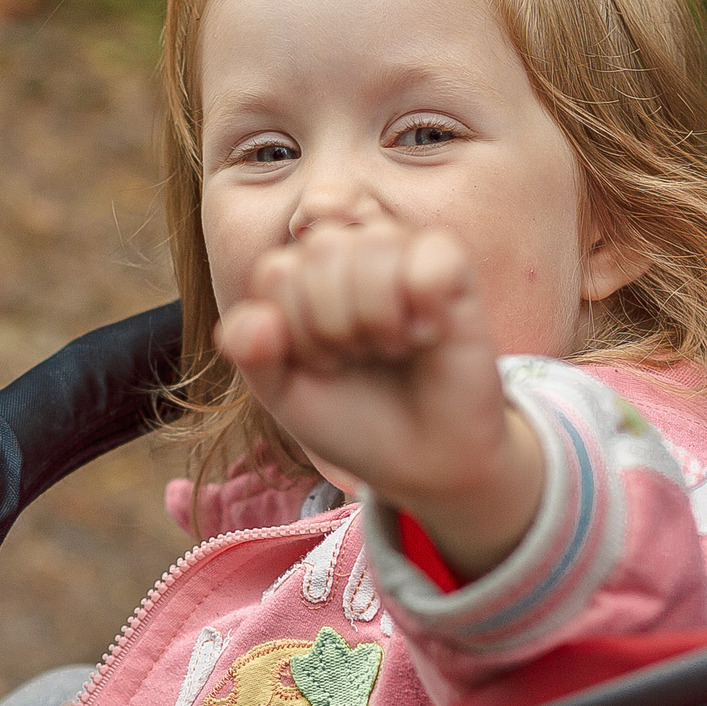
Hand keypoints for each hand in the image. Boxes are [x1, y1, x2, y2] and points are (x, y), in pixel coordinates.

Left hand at [216, 222, 542, 579]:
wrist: (418, 462)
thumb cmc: (353, 418)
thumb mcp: (284, 393)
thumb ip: (251, 353)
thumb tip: (259, 317)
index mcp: (307, 273)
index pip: (278, 271)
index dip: (296, 330)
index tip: (325, 364)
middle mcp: (355, 253)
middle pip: (323, 248)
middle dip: (334, 324)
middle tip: (361, 357)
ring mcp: (406, 257)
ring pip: (377, 243)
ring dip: (378, 316)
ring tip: (393, 347)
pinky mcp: (456, 273)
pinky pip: (432, 257)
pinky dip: (425, 304)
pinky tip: (428, 334)